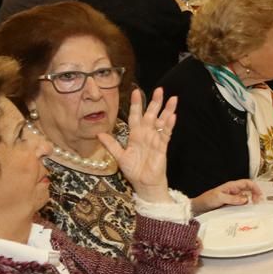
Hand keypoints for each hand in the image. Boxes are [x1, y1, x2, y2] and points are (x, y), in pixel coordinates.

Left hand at [97, 88, 175, 203]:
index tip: (136, 92)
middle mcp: (146, 134)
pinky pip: (166, 134)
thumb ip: (111, 145)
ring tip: (173, 99)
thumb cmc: (133, 171)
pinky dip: (169, 125)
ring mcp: (155, 139)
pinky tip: (172, 116)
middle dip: (155, 102)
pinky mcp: (162, 147)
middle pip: (151, 115)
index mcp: (135, 135)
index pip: (136, 116)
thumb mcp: (120, 157)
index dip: (136, 105)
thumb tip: (99, 134)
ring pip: (162, 122)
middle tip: (159, 89)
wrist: (144, 184)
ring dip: (167, 110)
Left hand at [193, 179, 261, 214]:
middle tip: (257, 203)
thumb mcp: (219, 198)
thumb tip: (246, 199)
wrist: (199, 208)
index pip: (247, 183)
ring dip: (250, 202)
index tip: (259, 195)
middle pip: (249, 190)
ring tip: (252, 208)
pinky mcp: (231, 205)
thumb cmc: (207, 200)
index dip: (255, 188)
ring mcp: (233, 198)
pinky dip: (245, 208)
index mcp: (232, 186)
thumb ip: (233, 198)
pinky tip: (245, 212)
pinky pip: (241, 206)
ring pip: (246, 198)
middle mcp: (234, 191)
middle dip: (255, 195)